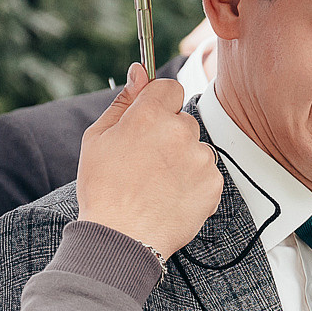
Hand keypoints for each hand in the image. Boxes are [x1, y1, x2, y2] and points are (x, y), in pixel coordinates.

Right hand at [77, 64, 222, 257]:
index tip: (150, 120)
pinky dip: (193, 183)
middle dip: (169, 135)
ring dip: (182, 160)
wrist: (121, 239)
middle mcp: (180, 132)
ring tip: (157, 184)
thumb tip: (139, 71)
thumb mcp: (97, 138)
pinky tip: (170, 197)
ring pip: (196, 148)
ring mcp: (200, 159)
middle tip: (146, 163)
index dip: (159, 104)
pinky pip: (207, 174)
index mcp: (149, 115)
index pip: (170, 87)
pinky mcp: (213, 184)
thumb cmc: (104, 190)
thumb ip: (124, 101)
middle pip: (183, 120)